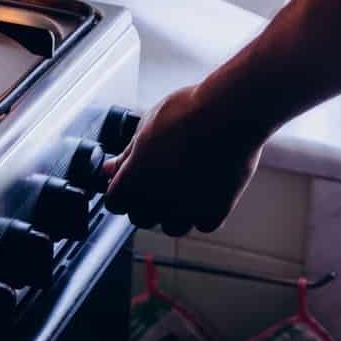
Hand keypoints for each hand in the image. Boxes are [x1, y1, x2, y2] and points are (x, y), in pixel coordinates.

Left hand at [102, 86, 267, 236]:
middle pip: (140, 218)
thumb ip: (127, 156)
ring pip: (171, 227)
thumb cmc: (185, 113)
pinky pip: (202, 224)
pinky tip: (204, 190)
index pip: (114, 203)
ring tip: (182, 186)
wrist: (229, 115)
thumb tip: (111, 169)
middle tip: (157, 179)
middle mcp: (158, 201)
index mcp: (134, 180)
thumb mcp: (146, 127)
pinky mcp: (217, 211)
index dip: (120, 190)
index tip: (129, 179)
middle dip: (144, 202)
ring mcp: (188, 209)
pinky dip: (202, 213)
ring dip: (172, 213)